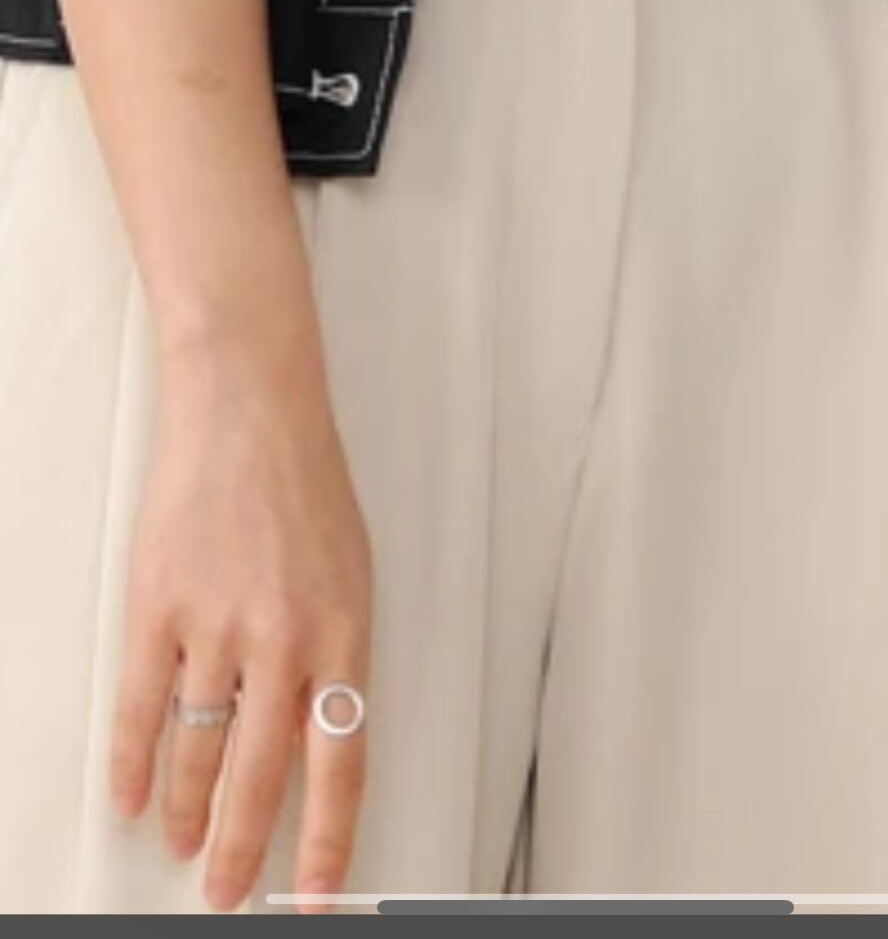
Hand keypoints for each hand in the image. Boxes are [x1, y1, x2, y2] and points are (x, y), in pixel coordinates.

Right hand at [112, 338, 372, 915]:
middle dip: (241, 849)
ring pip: (197, 752)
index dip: (324, 844)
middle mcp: (283, 638)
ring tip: (182, 842)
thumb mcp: (350, 574)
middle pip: (260, 779)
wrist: (249, 405)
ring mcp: (216, 623)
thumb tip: (315, 739)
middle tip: (227, 887)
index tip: (312, 895)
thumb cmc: (303, 482)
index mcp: (343, 634)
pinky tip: (131, 793)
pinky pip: (141, 706)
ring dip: (186, 811)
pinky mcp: (160, 605)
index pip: (339, 767)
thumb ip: (333, 658)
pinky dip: (133, 761)